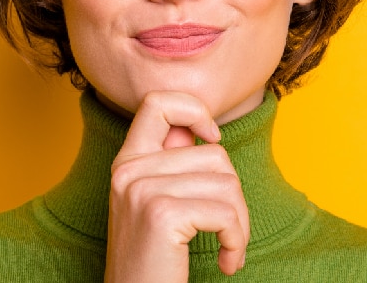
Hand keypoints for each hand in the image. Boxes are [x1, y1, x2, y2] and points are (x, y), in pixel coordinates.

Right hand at [104, 91, 249, 281]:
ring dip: (239, 224)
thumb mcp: (155, 205)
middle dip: (235, 197)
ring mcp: (141, 189)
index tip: (211, 138)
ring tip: (228, 248)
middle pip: (215, 154)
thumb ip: (172, 163)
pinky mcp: (161, 213)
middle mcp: (128, 170)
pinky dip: (237, 242)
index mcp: (127, 162)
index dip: (193, 110)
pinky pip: (226, 214)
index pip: (158, 102)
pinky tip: (228, 262)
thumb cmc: (154, 263)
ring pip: (227, 184)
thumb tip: (202, 129)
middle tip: (227, 230)